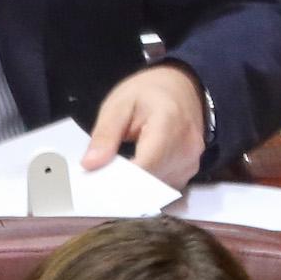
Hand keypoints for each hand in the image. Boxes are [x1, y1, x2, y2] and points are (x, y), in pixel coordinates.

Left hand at [82, 64, 205, 187]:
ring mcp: (190, 162)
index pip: (144, 166)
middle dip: (122, 186)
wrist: (182, 88)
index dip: (118, 180)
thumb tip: (90, 165)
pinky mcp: (189, 172)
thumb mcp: (119, 105)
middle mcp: (186, 147)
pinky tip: (133, 175)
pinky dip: (145, 187)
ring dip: (133, 188)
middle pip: (149, 183)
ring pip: (155, 191)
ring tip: (117, 173)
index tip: (95, 184)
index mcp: (169, 124)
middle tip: (99, 180)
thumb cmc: (149, 93)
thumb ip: (105, 134)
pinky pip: (162, 189)